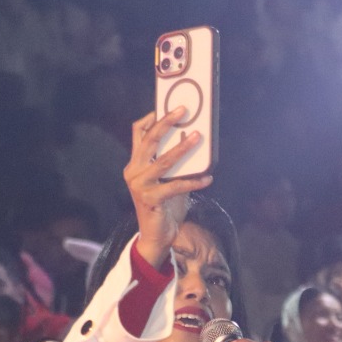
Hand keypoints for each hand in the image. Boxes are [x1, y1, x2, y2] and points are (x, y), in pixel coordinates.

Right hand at [126, 108, 211, 268]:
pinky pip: (175, 186)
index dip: (151, 118)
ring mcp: (140, 185)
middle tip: (183, 110)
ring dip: (182, 148)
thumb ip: (172, 161)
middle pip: (149, 140)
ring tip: (197, 137)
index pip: (138, 133)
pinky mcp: (150, 199)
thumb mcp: (166, 178)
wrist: (156, 235)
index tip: (167, 106)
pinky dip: (193, 182)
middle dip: (166, 122)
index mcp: (135, 163)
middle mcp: (133, 171)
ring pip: (163, 161)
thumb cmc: (164, 204)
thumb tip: (192, 139)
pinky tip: (207, 178)